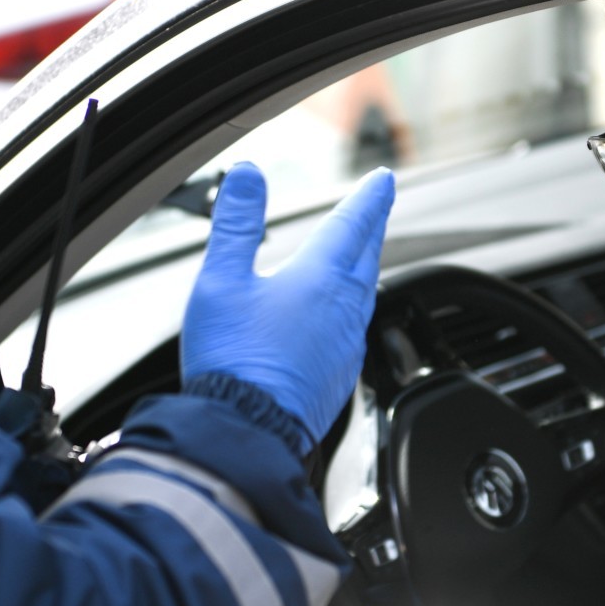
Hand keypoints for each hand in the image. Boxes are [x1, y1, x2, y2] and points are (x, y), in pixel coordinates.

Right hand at [182, 163, 394, 450]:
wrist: (246, 432)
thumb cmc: (231, 359)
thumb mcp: (221, 280)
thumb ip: (236, 224)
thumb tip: (248, 173)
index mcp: (320, 279)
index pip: (352, 224)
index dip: (368, 197)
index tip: (383, 179)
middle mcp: (344, 310)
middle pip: (368, 257)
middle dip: (373, 227)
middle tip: (379, 206)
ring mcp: (346, 346)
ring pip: (366, 294)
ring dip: (366, 267)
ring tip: (362, 256)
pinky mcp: (339, 376)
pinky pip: (356, 328)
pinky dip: (353, 306)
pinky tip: (340, 316)